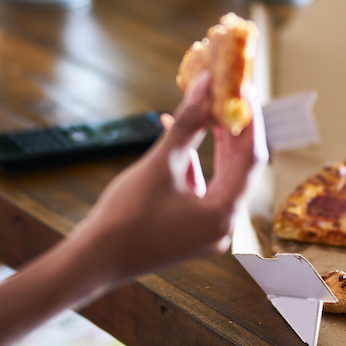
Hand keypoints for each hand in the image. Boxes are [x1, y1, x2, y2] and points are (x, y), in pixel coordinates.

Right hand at [69, 72, 267, 283]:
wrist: (94, 261)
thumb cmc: (125, 217)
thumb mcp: (160, 164)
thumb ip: (187, 123)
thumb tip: (203, 85)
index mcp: (223, 215)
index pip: (251, 159)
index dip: (249, 121)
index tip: (244, 91)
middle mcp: (222, 226)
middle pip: (239, 168)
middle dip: (233, 130)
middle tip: (229, 94)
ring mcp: (206, 230)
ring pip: (220, 176)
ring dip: (213, 142)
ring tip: (207, 107)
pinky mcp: (190, 229)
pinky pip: (202, 189)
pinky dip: (194, 162)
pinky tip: (178, 134)